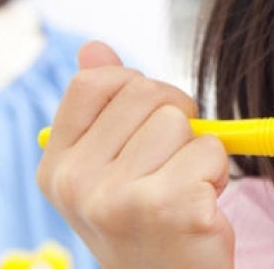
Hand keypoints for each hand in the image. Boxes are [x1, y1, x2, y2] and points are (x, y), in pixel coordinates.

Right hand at [36, 41, 232, 268]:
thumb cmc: (147, 225)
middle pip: (144, 93)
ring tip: (185, 189)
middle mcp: (78, 183)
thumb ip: (103, 108)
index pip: (93, 82)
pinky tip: (201, 207)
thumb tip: (94, 47)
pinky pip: (211, 149)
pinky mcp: (169, 206)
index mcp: (56, 167)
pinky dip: (217, 173)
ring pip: (180, 120)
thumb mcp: (109, 168)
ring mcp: (119, 197)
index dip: (133, 88)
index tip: (147, 120)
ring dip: (198, 151)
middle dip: (175, 118)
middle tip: (172, 163)